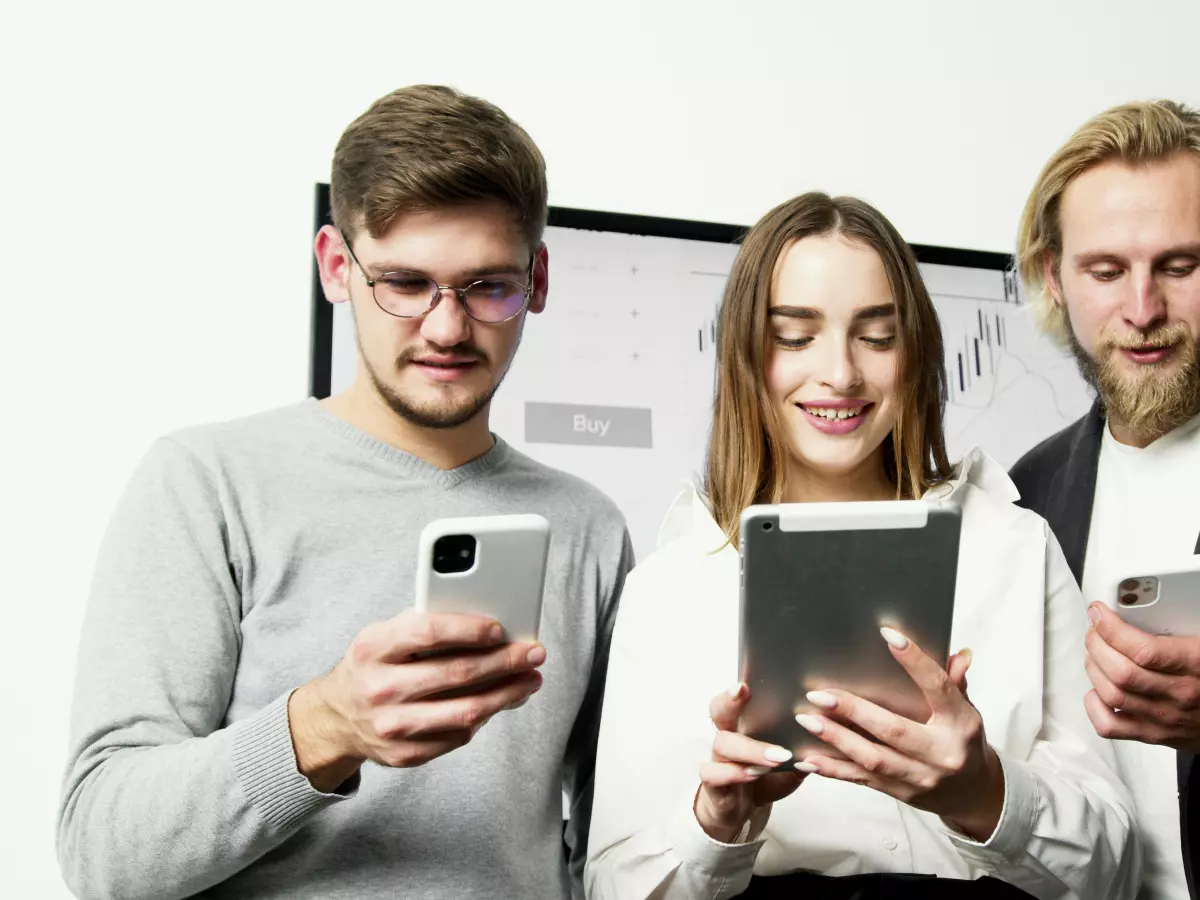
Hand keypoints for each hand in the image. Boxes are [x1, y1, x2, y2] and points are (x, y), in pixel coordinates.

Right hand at [289, 610, 545, 790]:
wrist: (336, 718)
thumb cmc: (373, 666)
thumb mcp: (385, 635)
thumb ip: (427, 626)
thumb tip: (489, 629)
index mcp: (374, 648)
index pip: (428, 632)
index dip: (469, 629)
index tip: (500, 629)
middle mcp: (380, 688)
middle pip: (456, 673)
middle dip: (505, 662)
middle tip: (533, 653)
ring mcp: (391, 726)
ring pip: (465, 710)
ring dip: (507, 694)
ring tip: (530, 680)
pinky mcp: (404, 754)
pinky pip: (458, 736)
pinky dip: (485, 717)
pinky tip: (501, 701)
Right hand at [693, 682, 807, 842]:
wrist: (742, 810)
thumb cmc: (765, 779)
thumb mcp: (788, 764)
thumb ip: (803, 749)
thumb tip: (829, 733)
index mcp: (743, 725)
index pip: (735, 699)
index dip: (737, 691)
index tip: (745, 684)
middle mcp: (726, 736)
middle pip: (719, 711)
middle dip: (730, 701)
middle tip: (742, 691)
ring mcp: (717, 758)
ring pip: (722, 744)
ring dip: (750, 749)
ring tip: (775, 757)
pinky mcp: (713, 782)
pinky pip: (713, 774)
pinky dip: (732, 773)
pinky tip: (751, 774)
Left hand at [795, 629, 1003, 841]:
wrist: (975, 794)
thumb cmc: (964, 741)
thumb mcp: (967, 710)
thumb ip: (956, 683)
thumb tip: (960, 654)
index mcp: (961, 724)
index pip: (938, 687)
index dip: (915, 661)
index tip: (889, 635)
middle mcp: (942, 753)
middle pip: (894, 730)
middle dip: (853, 710)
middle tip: (819, 694)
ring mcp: (921, 777)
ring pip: (874, 758)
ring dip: (837, 739)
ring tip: (807, 720)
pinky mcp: (902, 793)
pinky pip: (863, 780)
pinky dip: (833, 770)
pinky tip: (807, 759)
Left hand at [1084, 602, 1199, 752]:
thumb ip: (1183, 620)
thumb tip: (1151, 598)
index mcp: (1196, 664)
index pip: (1143, 650)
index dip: (1111, 628)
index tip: (1099, 612)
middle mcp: (1179, 694)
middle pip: (1120, 671)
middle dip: (1096, 644)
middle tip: (1095, 630)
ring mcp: (1165, 717)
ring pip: (1111, 695)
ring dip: (1093, 668)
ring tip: (1094, 653)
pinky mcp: (1154, 735)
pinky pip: (1110, 727)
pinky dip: (1094, 707)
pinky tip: (1096, 690)